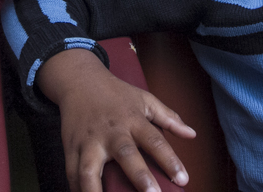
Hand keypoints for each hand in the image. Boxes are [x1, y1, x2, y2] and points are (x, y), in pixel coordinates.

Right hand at [40, 50, 194, 191]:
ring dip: (96, 191)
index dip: (170, 160)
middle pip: (126, 154)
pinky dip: (77, 189)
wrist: (80, 80)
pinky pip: (72, 173)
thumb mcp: (145, 99)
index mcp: (132, 120)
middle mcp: (111, 132)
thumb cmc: (116, 93)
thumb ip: (169, 117)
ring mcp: (89, 141)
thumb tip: (192, 134)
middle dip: (139, 176)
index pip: (155, 141)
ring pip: (90, 169)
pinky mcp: (71, 148)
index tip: (183, 179)